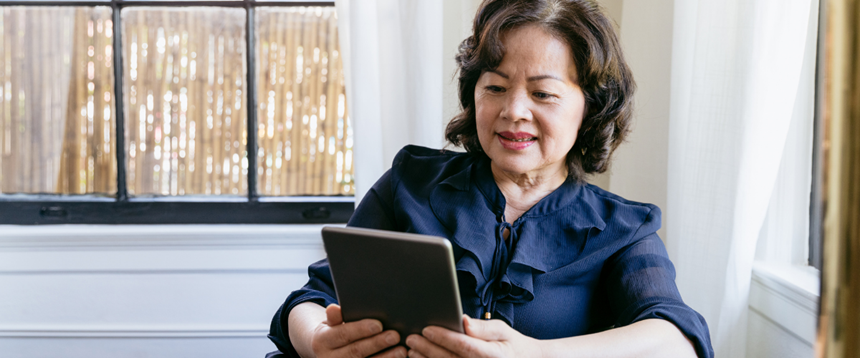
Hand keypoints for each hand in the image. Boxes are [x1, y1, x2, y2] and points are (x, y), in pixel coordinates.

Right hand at [310, 304, 406, 357]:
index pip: (342, 334)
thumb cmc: (333, 332)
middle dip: (377, 343)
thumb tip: (333, 308)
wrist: (326, 352)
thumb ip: (335, 317)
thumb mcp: (330, 323)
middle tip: (395, 336)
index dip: (360, 329)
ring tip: (402, 350)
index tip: (379, 324)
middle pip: (356, 351)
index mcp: (322, 341)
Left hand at [405, 315, 540, 357]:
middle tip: (411, 338)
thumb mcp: (503, 330)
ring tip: (412, 351)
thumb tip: (464, 322)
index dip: (444, 337)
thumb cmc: (510, 345)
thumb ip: (483, 327)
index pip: (464, 346)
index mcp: (494, 355)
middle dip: (428, 349)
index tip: (427, 329)